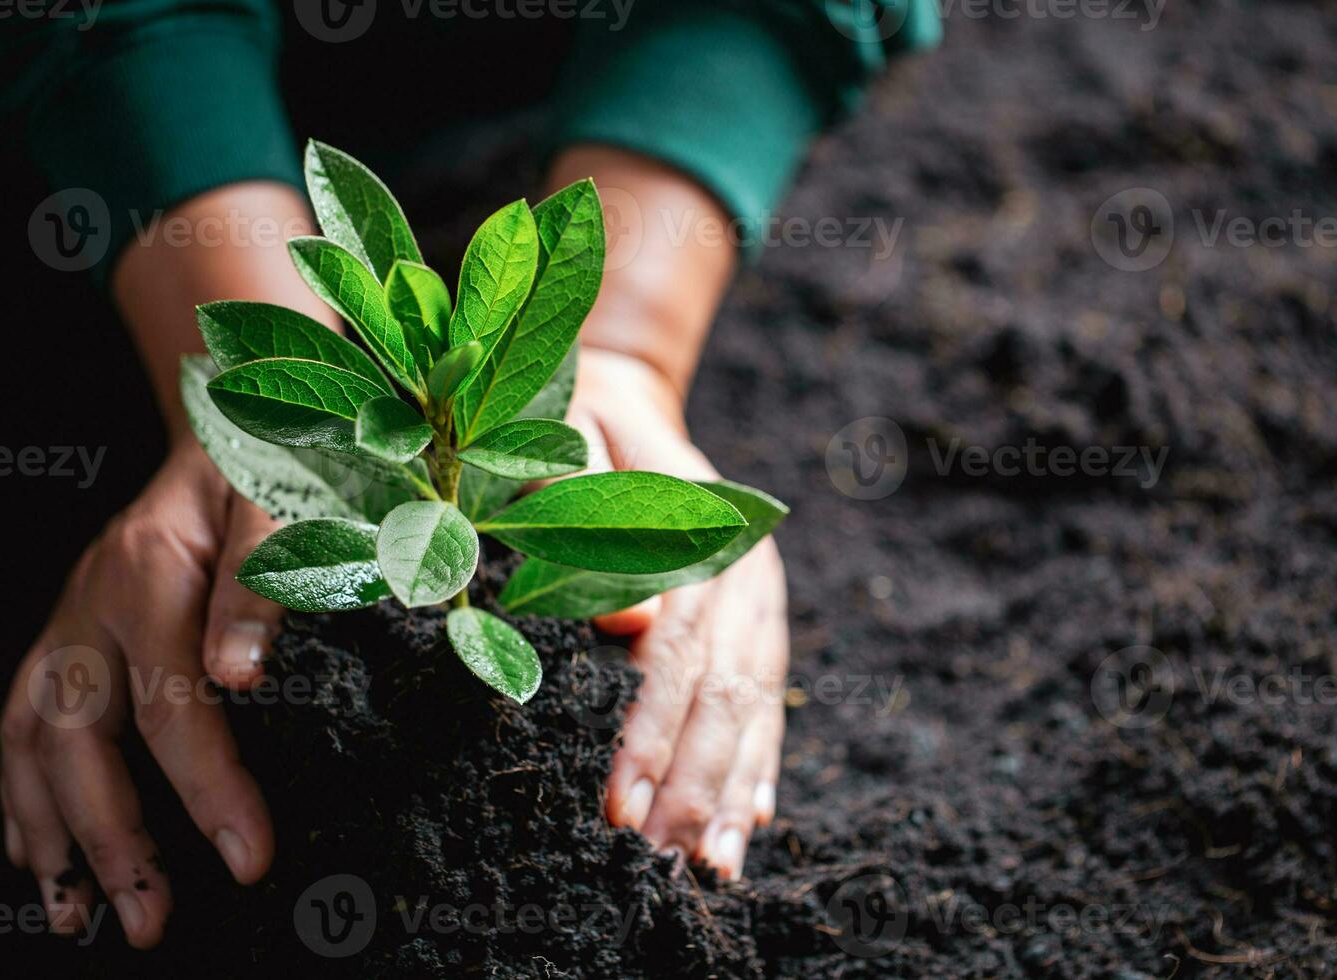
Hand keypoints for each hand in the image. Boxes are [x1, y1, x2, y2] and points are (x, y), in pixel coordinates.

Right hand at [0, 440, 281, 946]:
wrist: (219, 423)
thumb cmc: (259, 466)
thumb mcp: (278, 506)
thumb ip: (260, 585)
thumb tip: (241, 678)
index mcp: (146, 580)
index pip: (173, 709)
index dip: (209, 791)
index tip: (249, 859)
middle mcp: (90, 609)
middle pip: (79, 741)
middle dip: (112, 841)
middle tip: (149, 923)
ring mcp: (68, 623)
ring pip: (31, 740)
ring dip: (47, 833)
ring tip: (70, 917)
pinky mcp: (67, 634)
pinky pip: (23, 721)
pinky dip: (22, 793)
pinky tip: (36, 852)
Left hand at [568, 347, 787, 879]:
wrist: (623, 397)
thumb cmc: (577, 427)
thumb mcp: (569, 449)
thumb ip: (588, 522)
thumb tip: (630, 627)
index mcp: (704, 533)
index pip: (678, 652)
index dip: (651, 733)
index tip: (623, 806)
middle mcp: (746, 574)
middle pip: (725, 693)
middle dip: (694, 782)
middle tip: (667, 863)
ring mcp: (759, 599)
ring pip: (755, 706)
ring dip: (734, 789)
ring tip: (716, 867)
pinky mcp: (757, 619)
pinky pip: (767, 699)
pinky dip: (760, 761)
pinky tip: (754, 819)